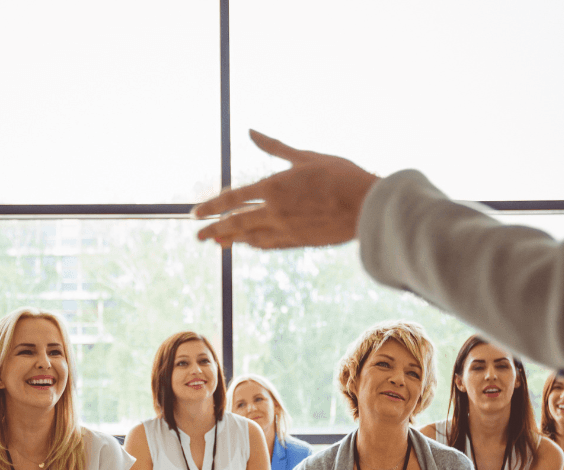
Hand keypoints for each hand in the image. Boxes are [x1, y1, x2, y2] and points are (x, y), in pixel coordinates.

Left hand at [192, 130, 379, 249]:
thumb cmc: (341, 175)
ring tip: (218, 241)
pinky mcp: (298, 242)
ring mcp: (286, 231)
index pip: (232, 199)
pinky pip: (269, 245)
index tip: (196, 212)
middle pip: (235, 224)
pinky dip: (256, 243)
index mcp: (274, 188)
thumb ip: (275, 147)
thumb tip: (251, 131)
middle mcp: (275, 212)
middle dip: (214, 229)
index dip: (211, 206)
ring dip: (232, 239)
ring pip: (250, 237)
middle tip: (197, 235)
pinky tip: (250, 243)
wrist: (367, 207)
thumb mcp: (306, 156)